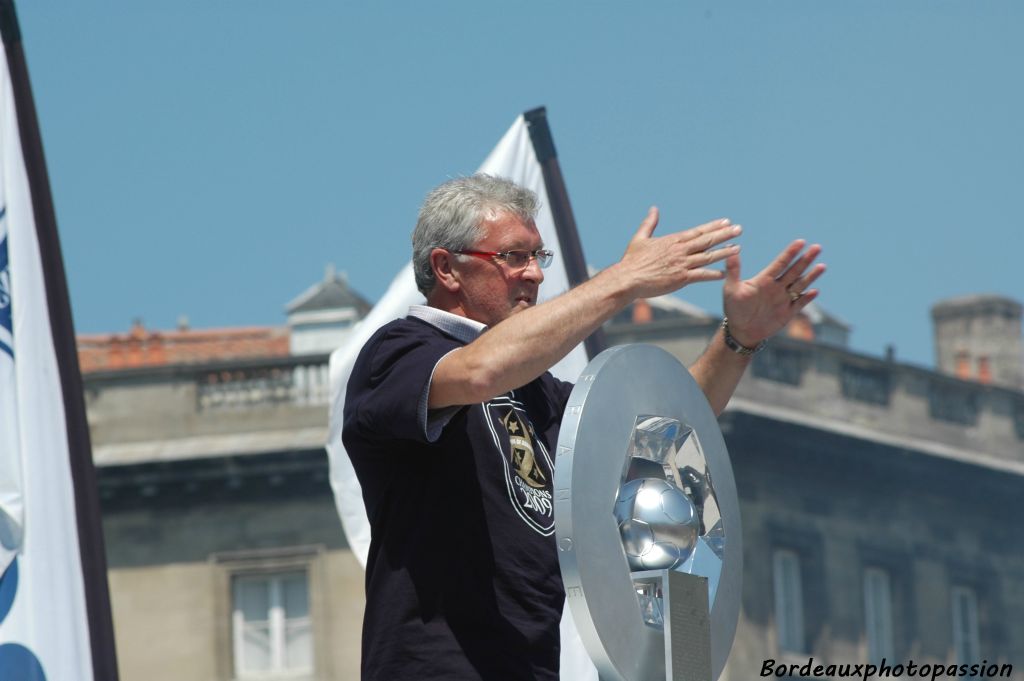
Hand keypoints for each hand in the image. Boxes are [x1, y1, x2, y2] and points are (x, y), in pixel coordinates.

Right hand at [617, 207, 741, 298]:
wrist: (628, 278)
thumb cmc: (632, 260)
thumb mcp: (640, 238)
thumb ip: (649, 223)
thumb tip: (654, 208)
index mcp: (673, 240)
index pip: (698, 231)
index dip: (714, 226)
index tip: (727, 221)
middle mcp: (680, 250)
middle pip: (707, 240)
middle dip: (725, 234)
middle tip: (739, 229)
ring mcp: (682, 264)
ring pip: (708, 257)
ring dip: (724, 252)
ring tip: (738, 248)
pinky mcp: (681, 279)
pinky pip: (701, 275)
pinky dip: (713, 274)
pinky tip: (724, 273)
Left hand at [722, 240, 824, 346]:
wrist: (741, 330)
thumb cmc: (734, 308)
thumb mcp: (731, 289)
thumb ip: (733, 270)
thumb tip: (731, 251)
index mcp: (764, 279)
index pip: (780, 263)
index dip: (790, 253)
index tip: (801, 242)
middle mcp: (777, 287)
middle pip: (794, 270)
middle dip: (805, 259)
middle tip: (817, 247)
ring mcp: (784, 299)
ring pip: (800, 284)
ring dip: (811, 276)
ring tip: (822, 266)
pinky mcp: (788, 313)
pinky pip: (799, 304)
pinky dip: (807, 298)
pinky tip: (814, 291)